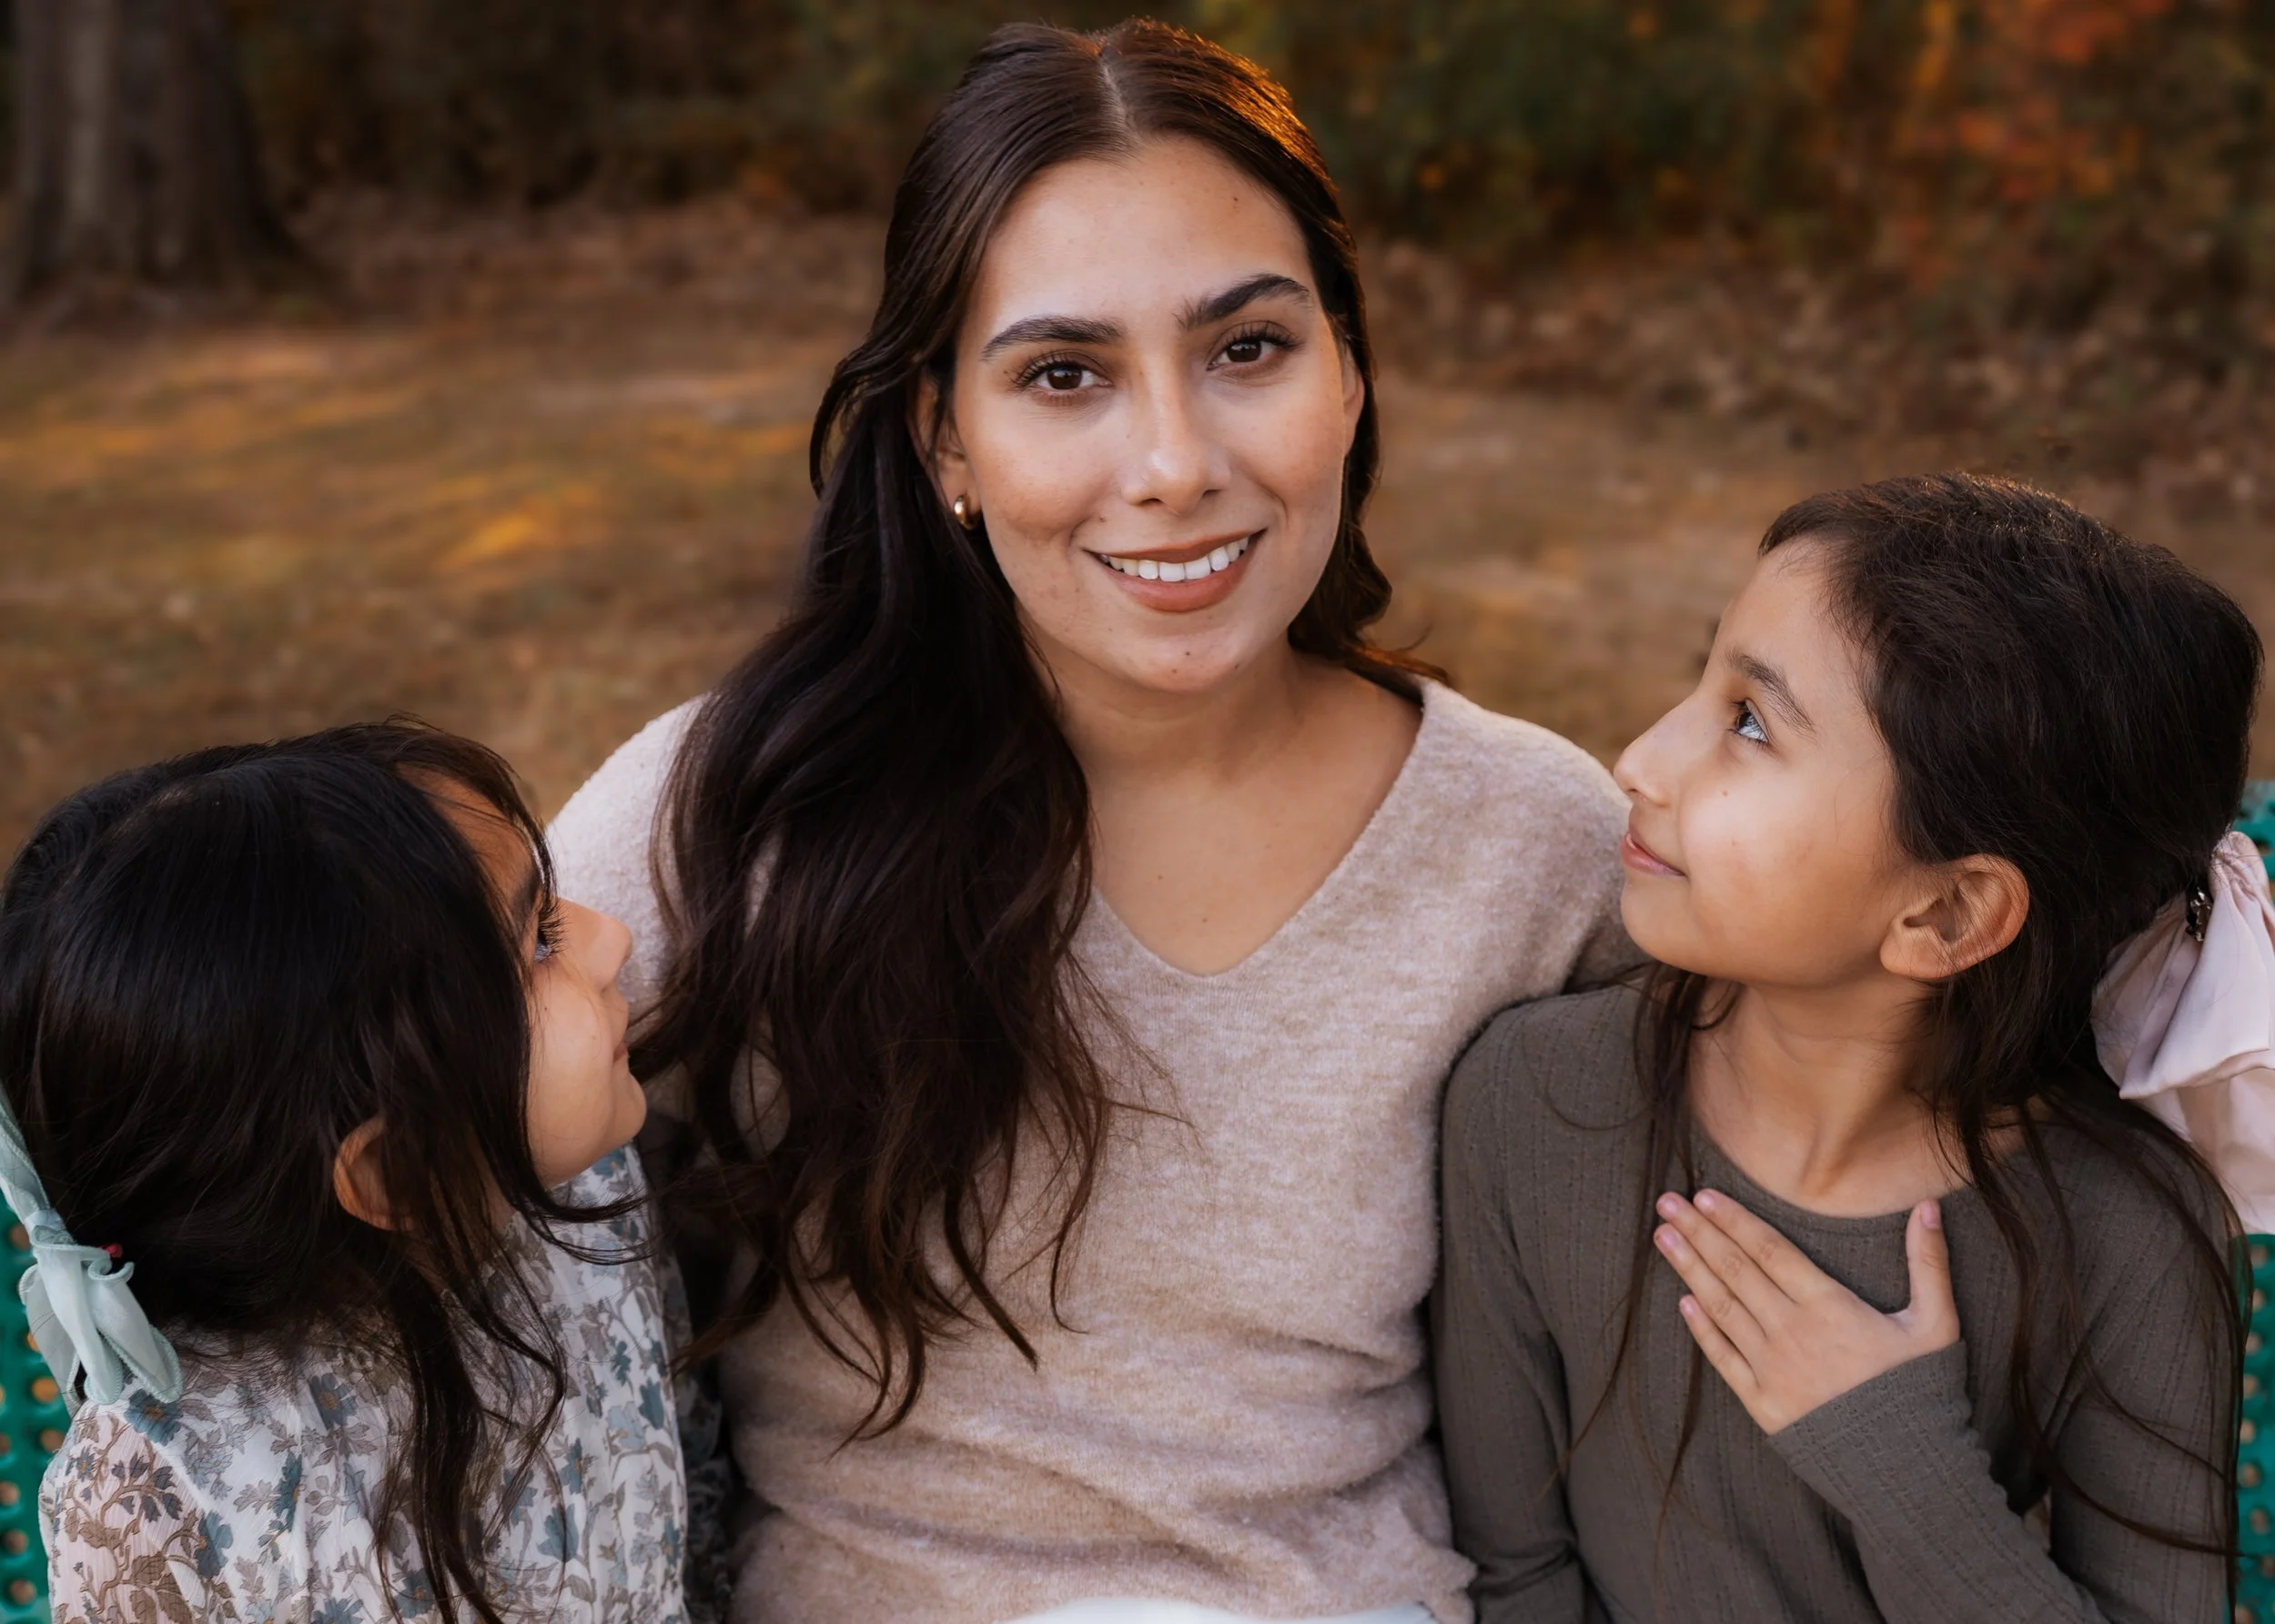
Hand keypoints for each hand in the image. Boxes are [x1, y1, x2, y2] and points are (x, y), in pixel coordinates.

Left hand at [1652, 1187, 1959, 1433]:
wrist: (1906, 1468)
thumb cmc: (1922, 1391)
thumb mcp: (1937, 1324)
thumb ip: (1928, 1262)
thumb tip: (1929, 1206)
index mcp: (1829, 1306)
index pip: (1769, 1249)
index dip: (1734, 1219)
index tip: (1703, 1195)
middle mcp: (1792, 1331)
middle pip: (1736, 1270)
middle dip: (1698, 1232)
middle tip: (1666, 1203)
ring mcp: (1772, 1368)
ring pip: (1721, 1307)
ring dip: (1688, 1269)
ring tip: (1661, 1237)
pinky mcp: (1763, 1403)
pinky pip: (1723, 1358)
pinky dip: (1701, 1328)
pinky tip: (1683, 1302)